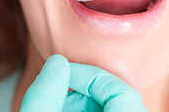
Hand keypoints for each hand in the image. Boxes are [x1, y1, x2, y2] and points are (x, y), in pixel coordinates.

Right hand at [20, 54, 147, 111]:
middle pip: (118, 98)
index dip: (92, 77)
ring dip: (83, 101)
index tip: (64, 74)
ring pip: (112, 107)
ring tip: (57, 105)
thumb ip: (44, 95)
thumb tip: (57, 62)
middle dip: (84, 88)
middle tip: (56, 91)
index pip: (124, 94)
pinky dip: (86, 110)